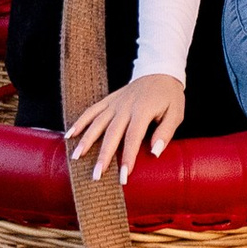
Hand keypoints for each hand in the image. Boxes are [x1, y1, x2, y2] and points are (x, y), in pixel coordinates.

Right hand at [66, 73, 185, 186]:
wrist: (160, 71)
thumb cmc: (170, 96)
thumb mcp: (176, 113)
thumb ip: (165, 132)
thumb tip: (154, 153)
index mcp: (143, 110)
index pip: (133, 137)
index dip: (128, 157)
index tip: (123, 176)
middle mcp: (126, 106)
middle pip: (111, 133)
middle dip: (103, 156)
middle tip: (96, 175)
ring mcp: (115, 102)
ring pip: (97, 122)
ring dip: (86, 140)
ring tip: (76, 158)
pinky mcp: (109, 100)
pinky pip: (92, 110)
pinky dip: (80, 122)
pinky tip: (70, 135)